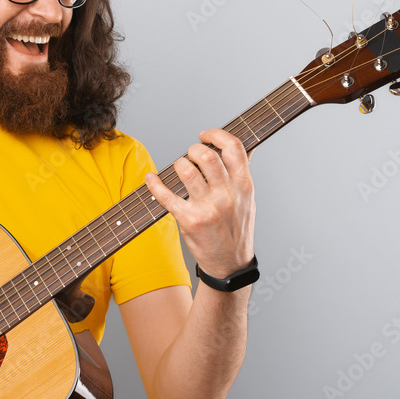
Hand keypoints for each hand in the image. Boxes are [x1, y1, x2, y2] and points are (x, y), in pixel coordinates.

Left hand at [144, 129, 254, 277]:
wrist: (230, 263)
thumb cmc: (237, 229)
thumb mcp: (248, 199)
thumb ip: (243, 173)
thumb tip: (245, 149)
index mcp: (244, 185)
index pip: (235, 148)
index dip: (217, 135)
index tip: (205, 135)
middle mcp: (228, 195)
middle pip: (207, 156)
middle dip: (193, 149)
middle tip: (189, 155)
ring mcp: (208, 208)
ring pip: (187, 171)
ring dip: (178, 164)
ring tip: (179, 169)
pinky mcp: (190, 220)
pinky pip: (167, 197)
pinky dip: (155, 184)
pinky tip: (151, 178)